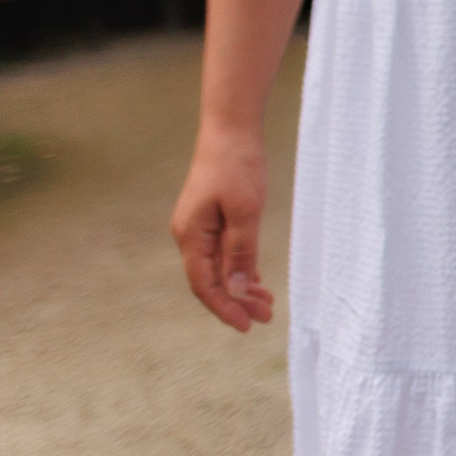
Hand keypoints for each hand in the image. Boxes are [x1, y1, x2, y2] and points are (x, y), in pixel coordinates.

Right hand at [171, 127, 273, 332]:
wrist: (231, 129)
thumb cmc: (238, 166)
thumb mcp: (245, 211)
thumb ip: (240, 252)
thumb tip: (237, 290)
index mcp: (191, 235)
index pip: (204, 285)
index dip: (224, 308)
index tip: (247, 326)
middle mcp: (189, 235)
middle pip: (210, 280)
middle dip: (237, 302)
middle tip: (267, 317)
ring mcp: (199, 228)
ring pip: (218, 268)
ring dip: (240, 287)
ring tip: (267, 305)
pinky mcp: (211, 219)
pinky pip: (223, 254)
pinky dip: (240, 269)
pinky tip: (256, 282)